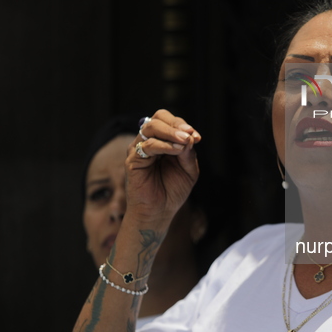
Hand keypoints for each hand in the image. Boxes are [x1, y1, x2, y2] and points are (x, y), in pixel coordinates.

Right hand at [124, 109, 200, 224]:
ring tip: (185, 142)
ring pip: (151, 127)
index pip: (169, 121)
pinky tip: (176, 150)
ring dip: (171, 133)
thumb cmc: (173, 191)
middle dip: (176, 124)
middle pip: (158, 118)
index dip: (183, 125)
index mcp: (162, 141)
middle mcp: (148, 142)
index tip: (197, 137)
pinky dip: (164, 145)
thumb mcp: (188, 170)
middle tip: (190, 135)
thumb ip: (189, 153)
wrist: (160, 212)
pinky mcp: (133, 160)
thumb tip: (190, 136)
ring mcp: (139, 150)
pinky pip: (148, 145)